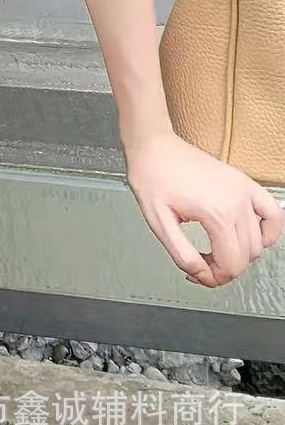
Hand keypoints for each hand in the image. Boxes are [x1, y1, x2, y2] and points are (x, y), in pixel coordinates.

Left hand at [125, 129, 283, 286]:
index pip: (231, 264)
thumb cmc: (152, 177)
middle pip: (246, 256)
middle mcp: (235, 201)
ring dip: (241, 253)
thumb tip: (201, 275)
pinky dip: (269, 231)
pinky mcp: (244, 182)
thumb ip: (183, 255)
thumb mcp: (158, 222)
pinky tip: (251, 236)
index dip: (214, 278)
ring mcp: (243, 190)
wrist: (153, 146)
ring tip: (217, 249)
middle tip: (202, 263)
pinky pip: (273, 214)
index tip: (197, 273)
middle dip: (225, 267)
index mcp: (215, 212)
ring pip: (258, 241)